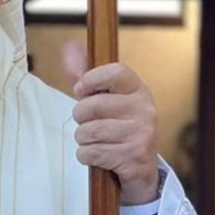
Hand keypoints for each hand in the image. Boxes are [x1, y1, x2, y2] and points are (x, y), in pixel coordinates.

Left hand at [63, 42, 160, 205]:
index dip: (91, 80)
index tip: (81, 91)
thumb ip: (85, 74)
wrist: (140, 168)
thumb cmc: (117, 127)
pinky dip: (86, 156)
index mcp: (138, 90)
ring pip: (88, 131)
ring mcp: (141, 134)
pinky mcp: (133, 157)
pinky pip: (91, 153)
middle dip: (80, 117)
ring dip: (83, 139)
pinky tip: (99, 155)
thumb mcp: (105, 99)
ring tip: (95, 140)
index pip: (115, 71)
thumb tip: (69, 46)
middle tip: (89, 123)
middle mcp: (144, 109)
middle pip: (92, 105)